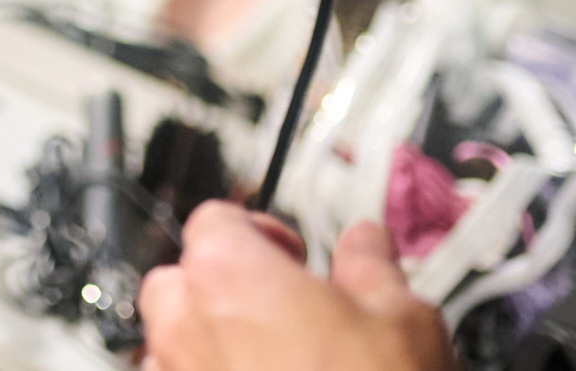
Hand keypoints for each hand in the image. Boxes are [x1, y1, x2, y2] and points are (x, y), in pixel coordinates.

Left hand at [139, 204, 453, 370]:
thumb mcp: (402, 322)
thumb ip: (372, 267)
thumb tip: (366, 244)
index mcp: (227, 272)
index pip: (216, 218)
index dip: (260, 233)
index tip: (294, 257)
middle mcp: (184, 324)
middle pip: (182, 279)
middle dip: (226, 287)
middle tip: (286, 311)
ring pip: (172, 341)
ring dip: (211, 342)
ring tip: (278, 363)